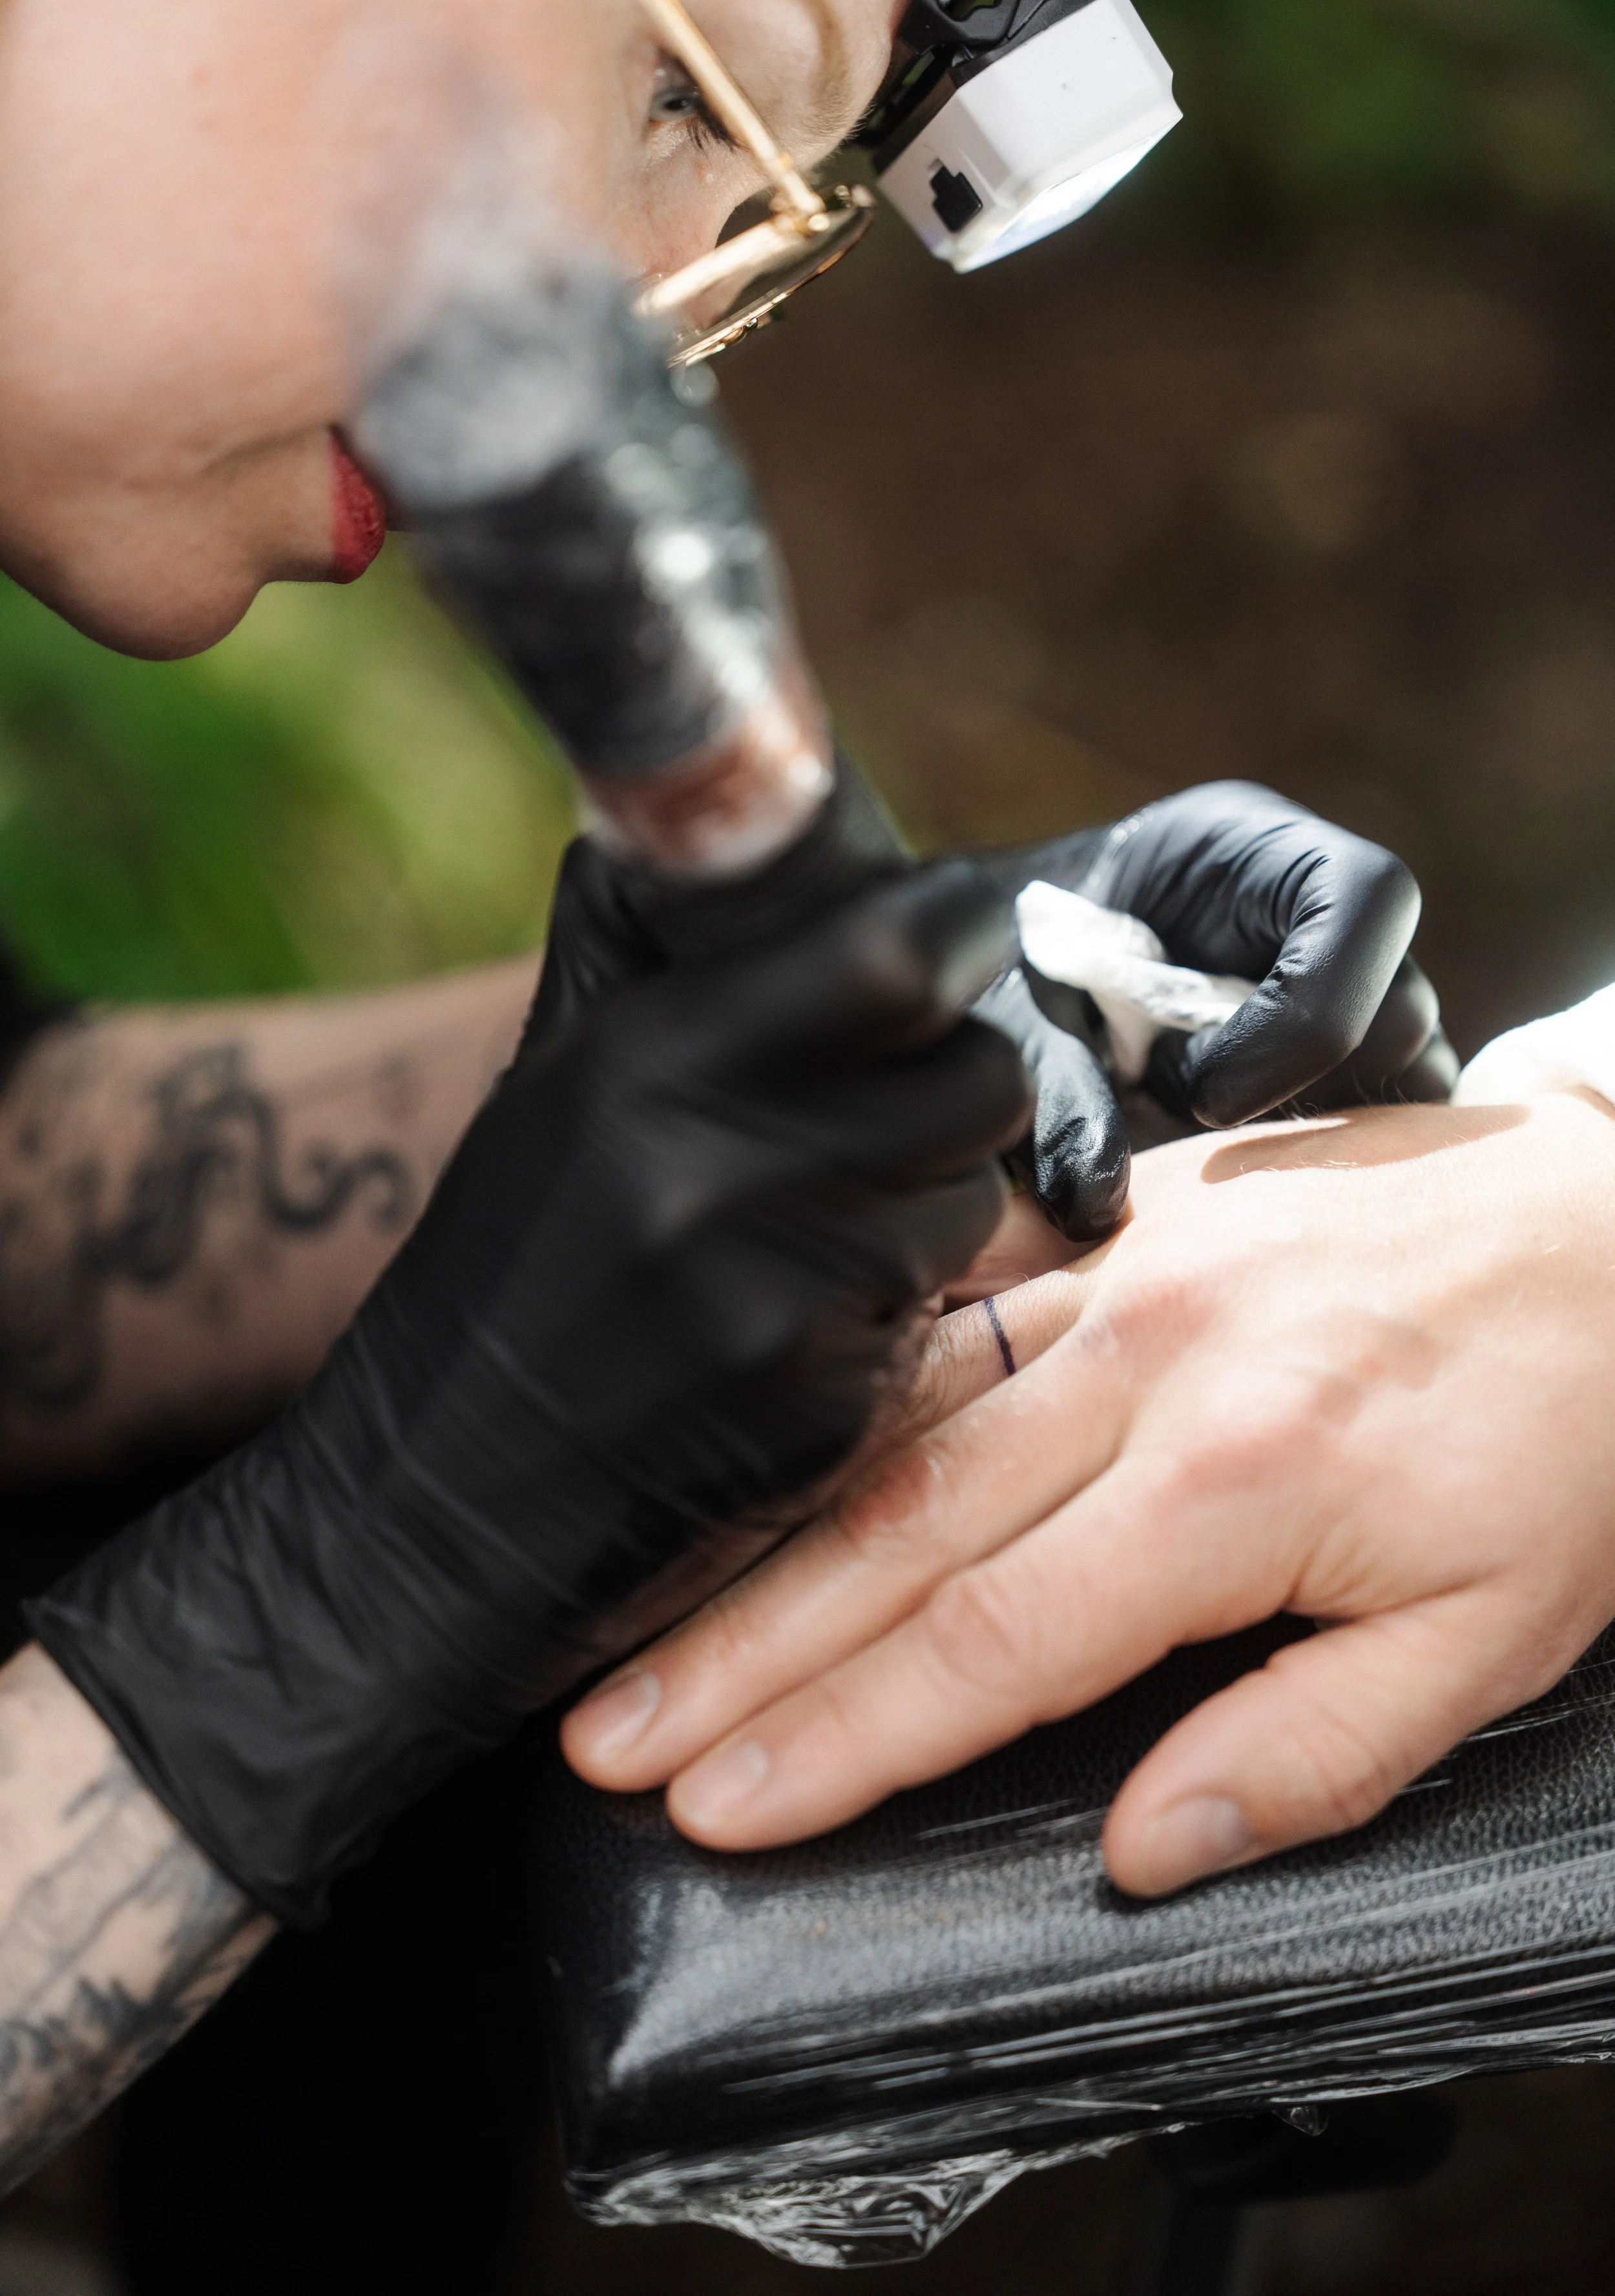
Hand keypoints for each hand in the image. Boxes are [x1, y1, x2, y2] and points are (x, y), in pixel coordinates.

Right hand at [28, 865, 1030, 1925]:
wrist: (431, 1509)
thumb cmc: (500, 1278)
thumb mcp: (545, 1094)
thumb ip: (634, 958)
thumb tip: (694, 830)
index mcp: (646, 1060)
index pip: (902, 952)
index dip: (964, 934)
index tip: (962, 940)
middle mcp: (715, 1166)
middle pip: (979, 1076)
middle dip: (969, 1082)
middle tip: (907, 1102)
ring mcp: (774, 1296)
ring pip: (974, 1201)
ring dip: (934, 1205)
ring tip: (828, 1229)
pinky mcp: (820, 1408)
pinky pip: (934, 1319)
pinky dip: (895, 1313)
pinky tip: (801, 1326)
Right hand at [563, 1091, 1614, 1897]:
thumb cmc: (1570, 1439)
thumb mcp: (1497, 1633)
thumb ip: (1314, 1746)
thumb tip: (1142, 1847)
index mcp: (1238, 1486)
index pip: (991, 1640)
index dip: (840, 1736)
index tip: (717, 1804)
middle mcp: (1151, 1364)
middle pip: (901, 1527)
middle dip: (743, 1646)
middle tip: (606, 1729)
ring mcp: (1128, 1264)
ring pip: (903, 1412)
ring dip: (769, 1523)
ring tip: (649, 1609)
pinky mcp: (1130, 1204)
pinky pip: (963, 1293)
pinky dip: (861, 1375)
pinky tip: (770, 1429)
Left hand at [978, 780, 1454, 1237]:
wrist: (1026, 981)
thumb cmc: (1020, 972)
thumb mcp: (1018, 1011)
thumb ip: (1057, 1090)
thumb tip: (1095, 1200)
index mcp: (1262, 852)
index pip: (1368, 899)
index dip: (1306, 1013)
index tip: (1204, 1096)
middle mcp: (1334, 913)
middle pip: (1403, 1012)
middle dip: (1297, 1090)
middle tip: (1184, 1110)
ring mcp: (1366, 987)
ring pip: (1413, 1080)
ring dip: (1313, 1131)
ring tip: (1207, 1127)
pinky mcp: (1364, 1063)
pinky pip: (1394, 1126)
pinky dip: (1325, 1158)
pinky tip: (1246, 1162)